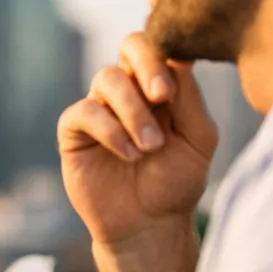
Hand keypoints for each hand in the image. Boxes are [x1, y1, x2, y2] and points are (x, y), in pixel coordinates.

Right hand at [58, 33, 218, 245]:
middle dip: (147, 66)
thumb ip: (190, 99)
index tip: (175, 87)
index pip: (161, 45)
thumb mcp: (197, 141)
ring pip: (107, 79)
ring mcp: (100, 107)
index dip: (166, 55)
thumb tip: (182, 57)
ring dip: (133, 112)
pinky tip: (129, 154)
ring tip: (150, 147)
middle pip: (130, 46)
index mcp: (161, 84)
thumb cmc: (177, 182)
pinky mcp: (74, 131)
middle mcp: (129, 89)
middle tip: (163, 96)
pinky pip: (84, 112)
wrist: (149, 226)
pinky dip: (110, 130)